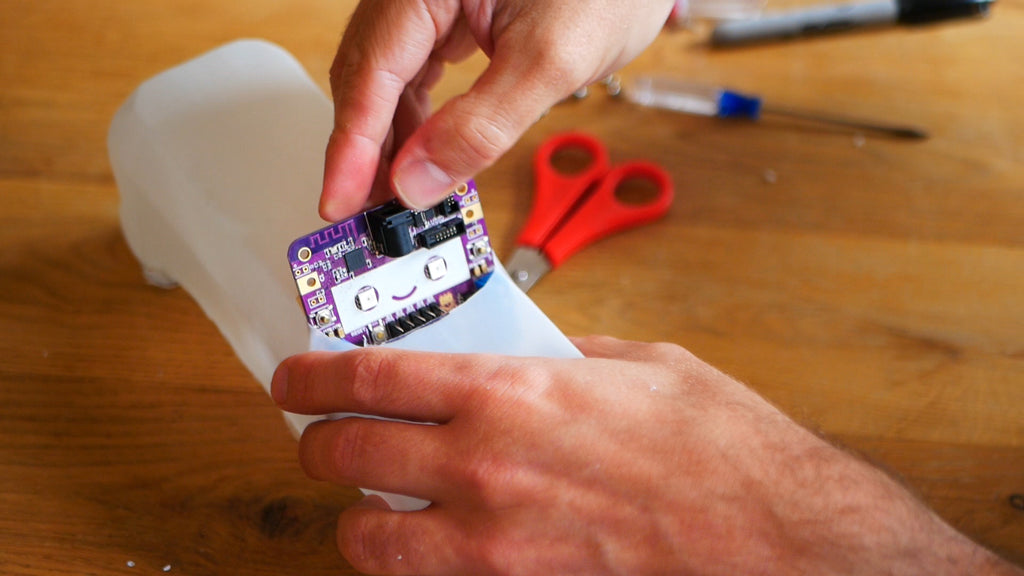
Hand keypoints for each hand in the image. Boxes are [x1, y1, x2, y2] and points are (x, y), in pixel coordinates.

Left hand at [271, 336, 1014, 574]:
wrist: (776, 536)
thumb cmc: (718, 446)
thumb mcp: (642, 366)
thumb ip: (568, 357)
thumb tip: (528, 357)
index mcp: (511, 390)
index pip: (373, 376)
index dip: (315, 375)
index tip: (294, 377)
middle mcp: (486, 465)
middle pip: (349, 455)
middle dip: (317, 446)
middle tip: (320, 439)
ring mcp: (495, 540)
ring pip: (370, 538)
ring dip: (357, 519)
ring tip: (370, 504)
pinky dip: (413, 564)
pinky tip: (434, 544)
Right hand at [320, 0, 674, 219]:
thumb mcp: (551, 60)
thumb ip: (482, 125)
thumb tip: (418, 182)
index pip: (372, 72)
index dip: (352, 147)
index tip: (339, 203)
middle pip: (368, 76)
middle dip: (365, 149)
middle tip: (366, 214)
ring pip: (387, 78)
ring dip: (388, 138)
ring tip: (395, 194)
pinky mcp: (448, 11)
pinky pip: (415, 70)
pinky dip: (414, 117)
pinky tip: (421, 152)